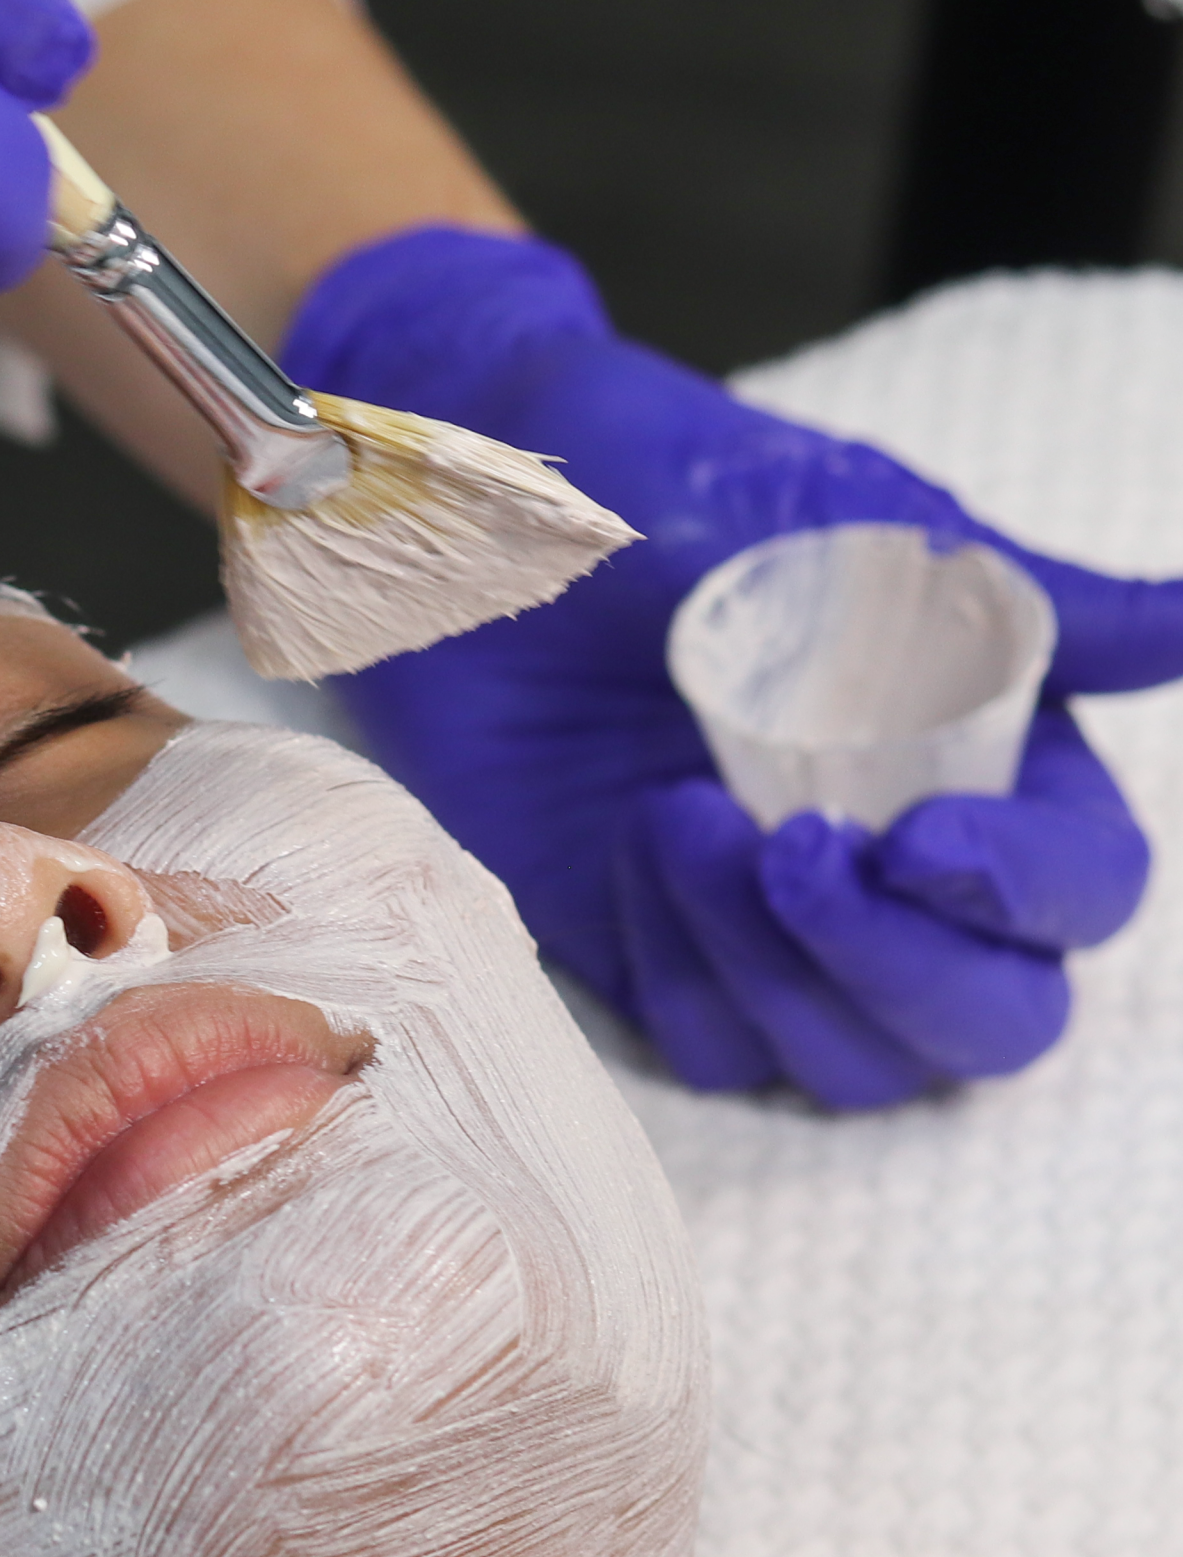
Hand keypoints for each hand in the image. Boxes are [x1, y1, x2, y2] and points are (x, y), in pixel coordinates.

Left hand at [284, 228, 1163, 1108]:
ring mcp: (777, 931)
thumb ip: (1027, 606)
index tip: (921, 841)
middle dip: (900, 967)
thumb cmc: (671, 494)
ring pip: (843, 1063)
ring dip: (771, 963)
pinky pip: (709, 1045)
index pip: (1079, 896)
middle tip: (796, 856)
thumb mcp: (856, 525)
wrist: (476, 524)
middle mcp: (902, 870)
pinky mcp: (661, 960)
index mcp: (991, 762)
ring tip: (684, 815)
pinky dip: (679, 964)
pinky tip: (637, 839)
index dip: (1022, 896)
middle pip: (984, 1024)